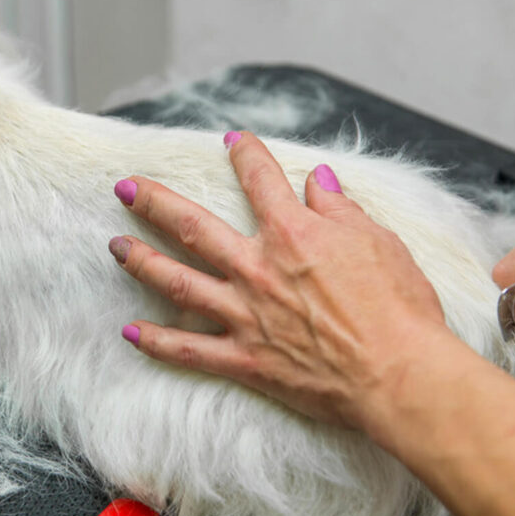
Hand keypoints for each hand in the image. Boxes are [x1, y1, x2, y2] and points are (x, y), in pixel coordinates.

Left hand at [107, 131, 455, 433]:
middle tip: (125, 188)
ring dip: (142, 261)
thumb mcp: (379, 241)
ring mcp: (246, 314)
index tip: (232, 141)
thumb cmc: (399, 307)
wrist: (398, 374)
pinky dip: (157, 341)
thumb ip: (339, 209)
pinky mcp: (246, 359)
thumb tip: (317, 179)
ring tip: (116, 247)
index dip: (245, 156)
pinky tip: (130, 332)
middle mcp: (258, 268)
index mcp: (293, 234)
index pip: (260, 181)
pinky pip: (190, 349)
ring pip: (178, 282)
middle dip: (154, 202)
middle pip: (192, 226)